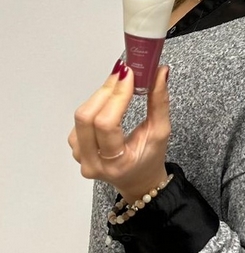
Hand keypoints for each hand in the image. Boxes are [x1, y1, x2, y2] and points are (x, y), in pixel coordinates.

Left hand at [68, 60, 170, 203]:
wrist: (137, 180)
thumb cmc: (150, 158)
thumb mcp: (161, 131)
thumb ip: (159, 101)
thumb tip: (159, 71)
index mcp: (116, 163)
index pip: (107, 124)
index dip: (116, 96)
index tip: (129, 74)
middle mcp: (93, 163)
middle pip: (87, 118)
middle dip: (105, 90)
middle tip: (123, 73)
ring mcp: (80, 158)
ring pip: (81, 118)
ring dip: (99, 96)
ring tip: (118, 84)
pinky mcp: (75, 149)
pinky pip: (78, 122)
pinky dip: (94, 105)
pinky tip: (108, 101)